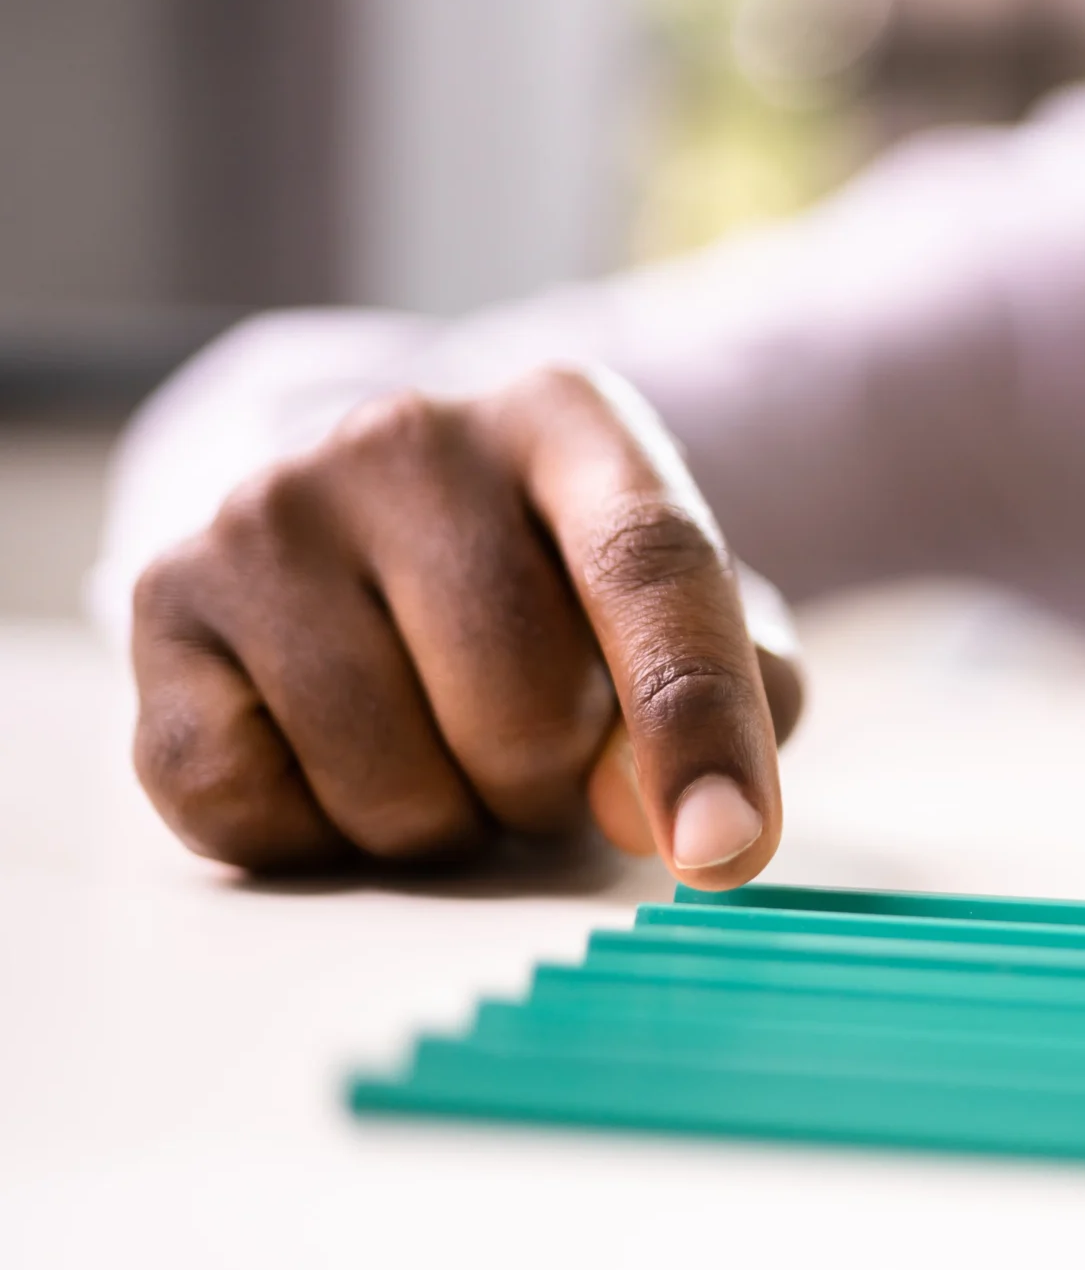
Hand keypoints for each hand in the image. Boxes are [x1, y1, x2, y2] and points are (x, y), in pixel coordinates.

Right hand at [128, 366, 800, 884]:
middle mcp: (408, 436)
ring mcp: (268, 510)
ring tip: (439, 741)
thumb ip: (737, 702)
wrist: (374, 524)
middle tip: (536, 749)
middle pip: (521, 712)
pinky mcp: (163, 600)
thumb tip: (644, 810)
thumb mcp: (691, 618)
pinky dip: (314, 838)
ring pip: (388, 784)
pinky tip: (334, 755)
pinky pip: (249, 812)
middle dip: (551, 788)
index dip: (697, 721)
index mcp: (569, 418)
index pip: (653, 566)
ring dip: (442, 823)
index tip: (722, 851)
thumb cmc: (562, 593)